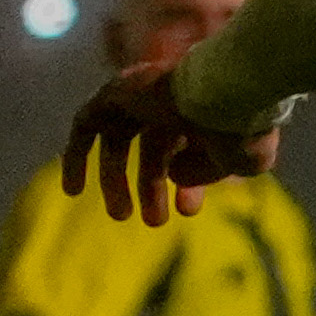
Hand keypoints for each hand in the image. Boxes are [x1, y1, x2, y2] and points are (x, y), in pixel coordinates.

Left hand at [63, 61, 280, 223]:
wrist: (226, 93)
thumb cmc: (242, 130)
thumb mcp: (239, 162)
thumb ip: (205, 172)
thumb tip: (174, 175)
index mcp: (200, 112)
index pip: (186, 149)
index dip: (188, 183)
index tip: (188, 210)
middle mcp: (168, 101)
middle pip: (150, 148)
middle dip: (150, 186)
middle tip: (152, 222)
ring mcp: (139, 95)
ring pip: (117, 140)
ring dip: (116, 179)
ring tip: (120, 215)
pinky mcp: (114, 93)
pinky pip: (85, 124)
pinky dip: (76, 155)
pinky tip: (74, 190)